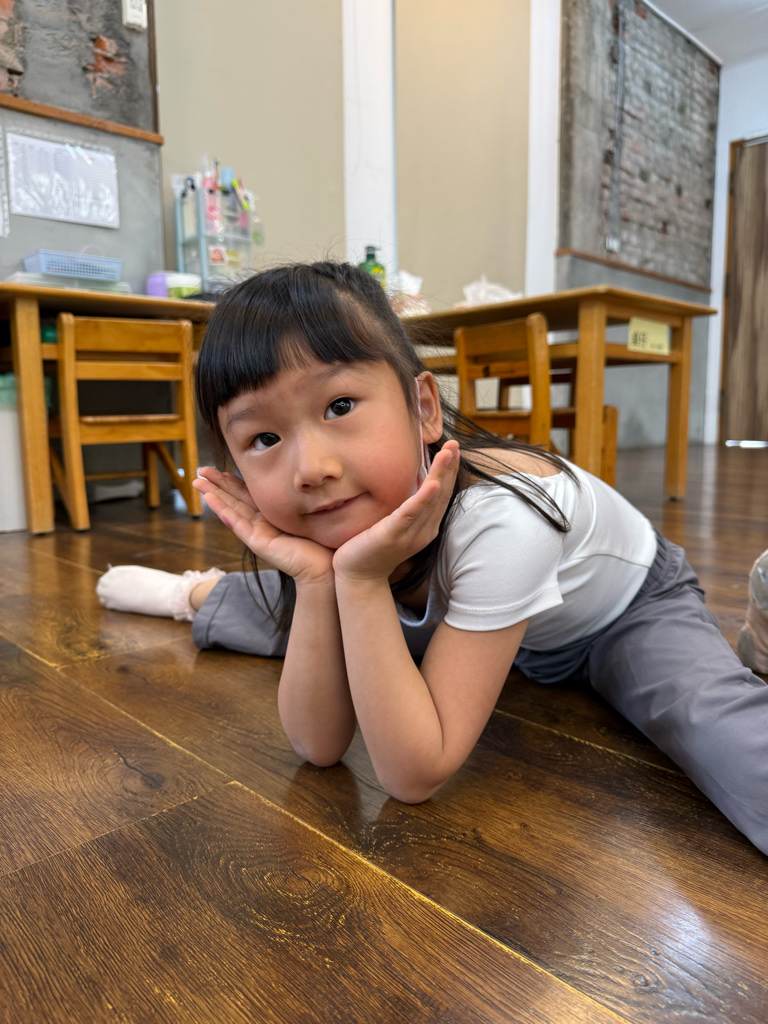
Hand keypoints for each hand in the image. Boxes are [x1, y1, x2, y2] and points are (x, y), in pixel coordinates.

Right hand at [193, 468, 334, 585]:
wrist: (327, 567)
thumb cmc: (322, 542)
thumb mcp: (307, 513)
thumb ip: (299, 499)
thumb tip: (304, 478)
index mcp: (272, 515)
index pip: (248, 494)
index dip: (233, 481)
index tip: (220, 469)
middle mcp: (262, 523)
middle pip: (234, 499)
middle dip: (217, 484)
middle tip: (200, 470)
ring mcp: (257, 533)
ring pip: (230, 509)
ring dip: (213, 495)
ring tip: (197, 482)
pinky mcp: (258, 542)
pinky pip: (236, 523)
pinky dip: (221, 509)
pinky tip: (209, 498)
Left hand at [332, 441, 459, 582]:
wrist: (357, 577)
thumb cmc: (372, 547)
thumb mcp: (394, 523)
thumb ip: (405, 507)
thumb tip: (410, 483)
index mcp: (426, 526)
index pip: (441, 494)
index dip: (448, 471)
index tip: (453, 450)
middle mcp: (424, 530)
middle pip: (441, 494)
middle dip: (449, 467)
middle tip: (456, 444)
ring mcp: (411, 534)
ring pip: (430, 500)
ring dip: (441, 474)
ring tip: (449, 453)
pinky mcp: (394, 536)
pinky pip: (410, 514)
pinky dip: (423, 499)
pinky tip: (432, 484)